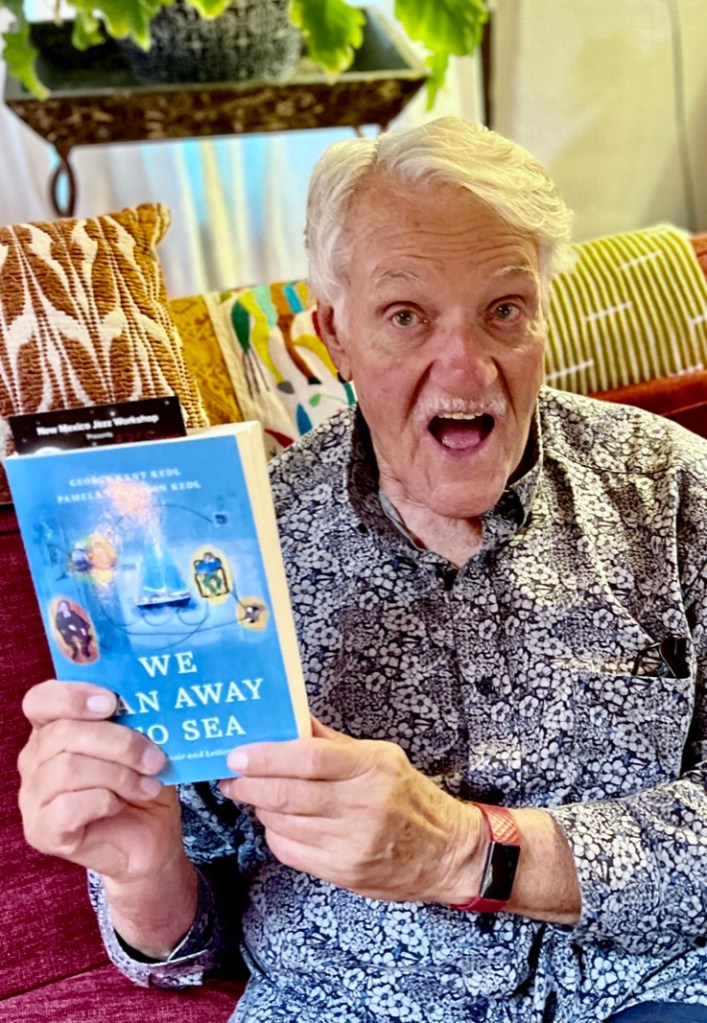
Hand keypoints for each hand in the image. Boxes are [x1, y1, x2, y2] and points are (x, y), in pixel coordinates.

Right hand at [18, 679, 182, 885]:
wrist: (149, 839)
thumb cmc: (141, 784)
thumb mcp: (142, 743)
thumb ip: (132, 718)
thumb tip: (143, 694)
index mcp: (53, 729)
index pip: (41, 700)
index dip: (72, 695)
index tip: (112, 701)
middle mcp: (34, 760)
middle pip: (62, 733)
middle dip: (118, 743)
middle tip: (154, 758)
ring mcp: (33, 798)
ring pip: (67, 769)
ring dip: (119, 775)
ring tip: (147, 784)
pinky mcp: (42, 832)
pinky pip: (67, 807)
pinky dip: (104, 801)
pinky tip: (122, 804)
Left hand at [219, 718, 483, 903]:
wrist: (444, 852)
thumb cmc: (409, 797)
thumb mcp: (381, 757)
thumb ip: (333, 742)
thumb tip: (292, 718)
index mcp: (371, 769)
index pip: (308, 759)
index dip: (266, 757)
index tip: (238, 755)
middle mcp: (361, 806)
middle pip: (288, 794)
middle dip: (249, 785)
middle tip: (230, 777)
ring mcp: (351, 843)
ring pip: (284, 824)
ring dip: (259, 808)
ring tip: (251, 795)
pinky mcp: (342, 872)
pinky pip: (291, 851)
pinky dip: (274, 834)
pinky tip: (275, 822)